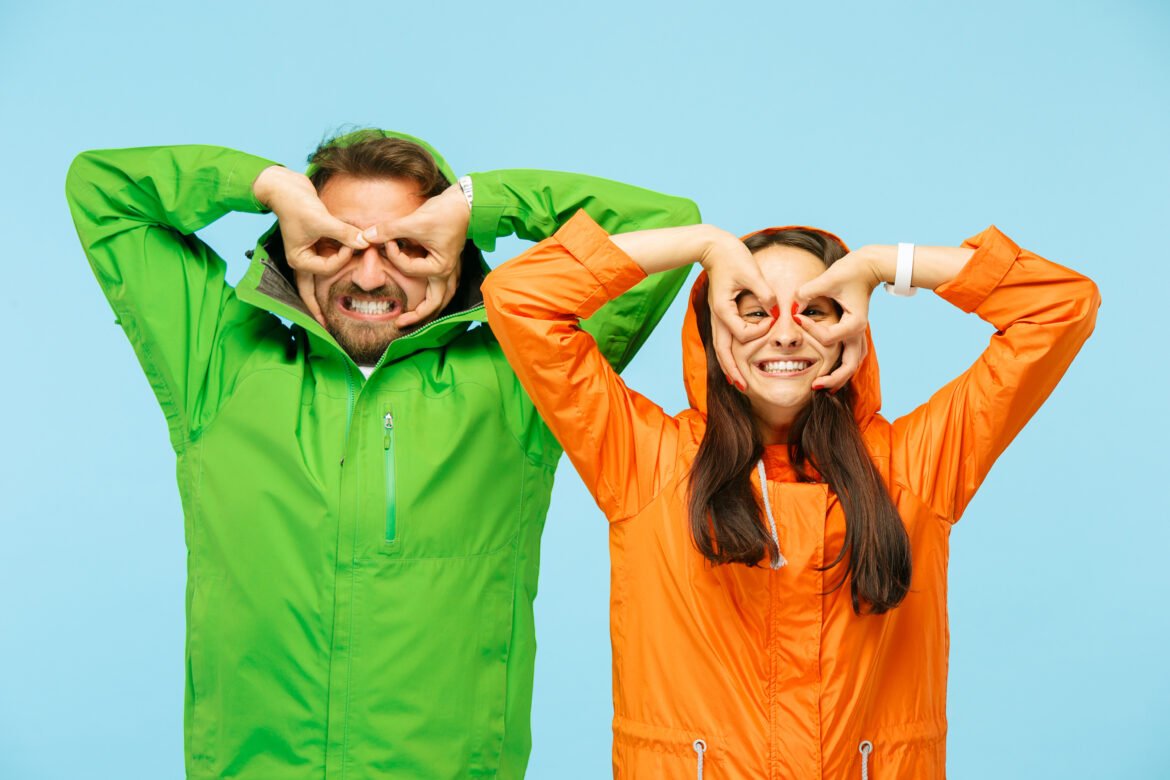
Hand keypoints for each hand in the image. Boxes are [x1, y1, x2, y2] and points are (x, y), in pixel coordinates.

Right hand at [253, 166, 368, 325]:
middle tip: (327, 328)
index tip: (352, 241)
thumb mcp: (321, 220)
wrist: (285, 186)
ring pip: (323, 274)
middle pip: (310, 291)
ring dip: (334, 280)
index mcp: (299, 260)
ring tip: (337, 307)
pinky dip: (340, 259)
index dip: (343, 257)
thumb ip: (344, 233)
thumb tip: (365, 242)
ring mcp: (309, 253)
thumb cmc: (297, 204)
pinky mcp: (316, 243)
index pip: (326, 268)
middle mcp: (303, 260)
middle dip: (318, 308)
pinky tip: (347, 268)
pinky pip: (330, 258)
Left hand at [363, 184, 469, 327]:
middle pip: (434, 304)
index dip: (393, 254)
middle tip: (398, 323)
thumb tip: (366, 236)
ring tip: (412, 316)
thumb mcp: (415, 221)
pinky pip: (443, 286)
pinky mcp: (449, 262)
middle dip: (417, 316)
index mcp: (440, 268)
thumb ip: (389, 230)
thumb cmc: (444, 212)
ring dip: (429, 308)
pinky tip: (424, 294)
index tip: (386, 239)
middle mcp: (447, 273)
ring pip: (441, 297)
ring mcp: (450, 269)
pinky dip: (434, 293)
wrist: (466, 202)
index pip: (408, 268)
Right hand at [700, 232, 776, 389]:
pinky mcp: (721, 314)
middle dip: (733, 371)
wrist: (714, 247)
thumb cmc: (732, 257)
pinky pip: (724, 340)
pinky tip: (738, 360)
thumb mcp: (752, 273)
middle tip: (745, 387)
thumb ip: (765, 294)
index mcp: (724, 310)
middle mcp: (718, 317)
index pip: (743, 333)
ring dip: (730, 366)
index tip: (773, 319)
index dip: (761, 331)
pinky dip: (730, 353)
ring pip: (721, 349)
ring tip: (739, 382)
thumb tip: (777, 312)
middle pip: (723, 352)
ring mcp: (717, 317)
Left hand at [794, 250, 881, 390]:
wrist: (867, 266)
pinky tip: (830, 374)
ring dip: (839, 377)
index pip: (827, 338)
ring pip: (853, 364)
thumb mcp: (827, 279)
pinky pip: (852, 356)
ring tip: (821, 387)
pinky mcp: (856, 332)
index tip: (796, 319)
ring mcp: (859, 334)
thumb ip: (807, 293)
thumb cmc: (849, 271)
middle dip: (832, 378)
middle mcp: (859, 332)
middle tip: (813, 386)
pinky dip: (842, 367)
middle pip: (849, 365)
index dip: (810, 331)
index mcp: (854, 324)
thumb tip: (792, 307)